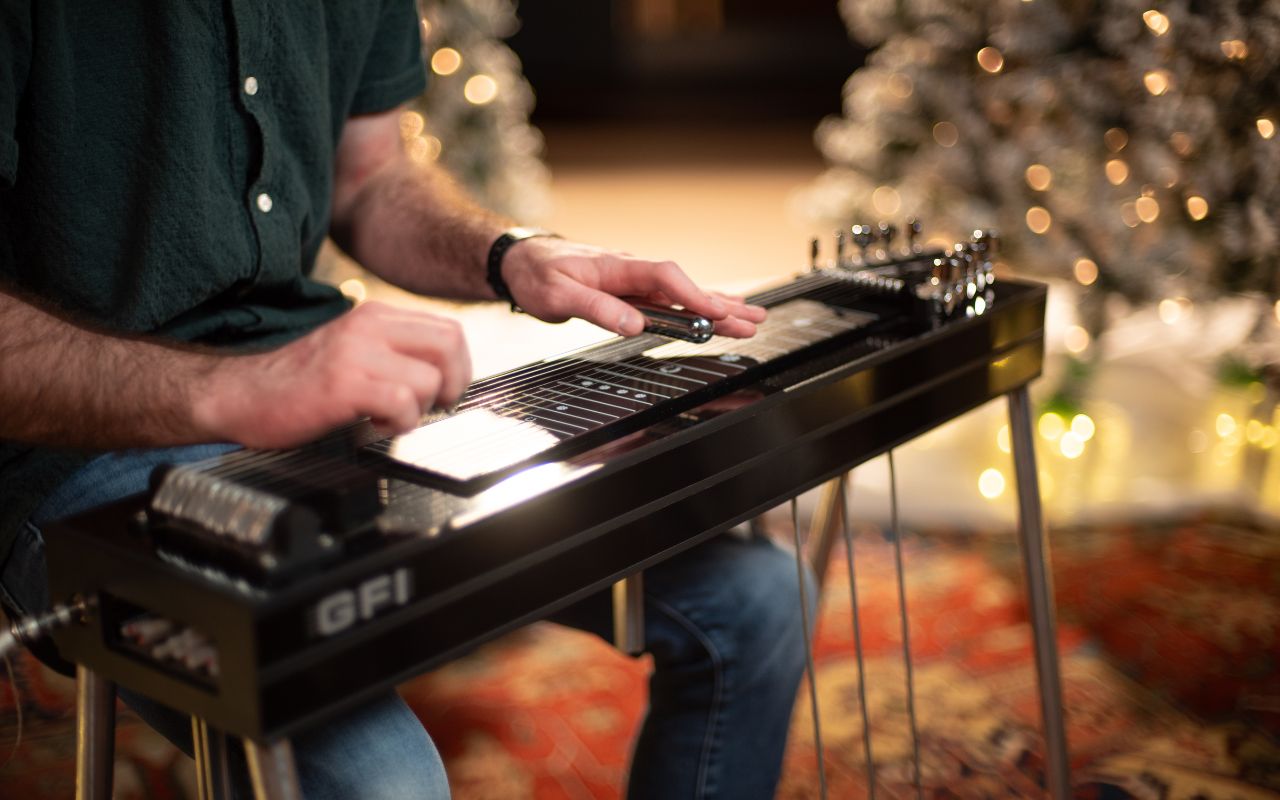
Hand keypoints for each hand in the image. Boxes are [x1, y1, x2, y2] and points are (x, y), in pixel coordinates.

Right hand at [195, 302, 471, 447]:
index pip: (449, 331)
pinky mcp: (342, 383)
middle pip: (450, 346)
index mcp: (375, 317)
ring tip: (389, 418)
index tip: (444, 393)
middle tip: (432, 407)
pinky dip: (398, 424)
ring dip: (419, 409)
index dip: (459, 368)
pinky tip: (373, 426)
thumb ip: (393, 353)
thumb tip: (443, 377)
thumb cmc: (297, 382)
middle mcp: (369, 326)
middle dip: (452, 385)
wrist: (237, 393)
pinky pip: (401, 402)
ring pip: (428, 378)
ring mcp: (355, 353)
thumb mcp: (353, 351)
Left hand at [500, 238, 766, 337]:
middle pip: (685, 287)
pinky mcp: (630, 294)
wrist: (520, 261)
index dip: (694, 295)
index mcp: (618, 267)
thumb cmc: (536, 274)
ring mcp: (634, 283)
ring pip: (683, 296)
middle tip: (754, 320)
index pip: (666, 277)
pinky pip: (670, 302)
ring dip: (717, 309)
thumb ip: (596, 309)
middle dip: (721, 304)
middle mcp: (633, 272)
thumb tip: (633, 324)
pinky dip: (696, 310)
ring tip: (751, 321)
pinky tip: (716, 317)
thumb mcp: (558, 295)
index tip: (718, 312)